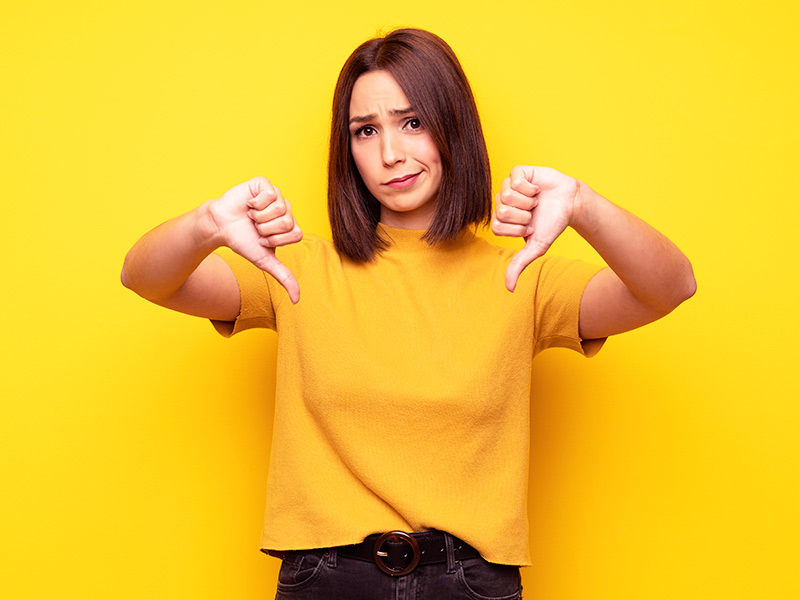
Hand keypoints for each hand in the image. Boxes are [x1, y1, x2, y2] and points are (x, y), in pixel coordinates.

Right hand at [207, 176, 302, 302]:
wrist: (220, 227)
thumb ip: (284, 277)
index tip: (263, 240)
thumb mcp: (265, 261)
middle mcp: (286, 209)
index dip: (276, 240)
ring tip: (251, 217)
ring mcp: (276, 195)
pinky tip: (249, 205)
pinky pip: (270, 193)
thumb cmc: (243, 241)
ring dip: (260, 217)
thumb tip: (297, 300)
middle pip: (288, 221)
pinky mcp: (264, 184)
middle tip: (256, 228)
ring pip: (280, 207)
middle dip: (267, 229)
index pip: (296, 234)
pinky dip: (256, 203)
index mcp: (290, 226)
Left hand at [492, 165, 579, 291]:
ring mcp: (508, 185)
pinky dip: (530, 188)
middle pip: (501, 211)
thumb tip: (509, 288)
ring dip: (528, 202)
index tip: (529, 227)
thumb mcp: (536, 247)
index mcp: (501, 219)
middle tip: (533, 213)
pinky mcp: (519, 172)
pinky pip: (515, 180)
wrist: (571, 204)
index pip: (497, 226)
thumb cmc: (552, 224)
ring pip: (506, 195)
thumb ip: (519, 265)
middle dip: (523, 215)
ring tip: (536, 202)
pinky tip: (536, 190)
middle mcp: (502, 202)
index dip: (516, 229)